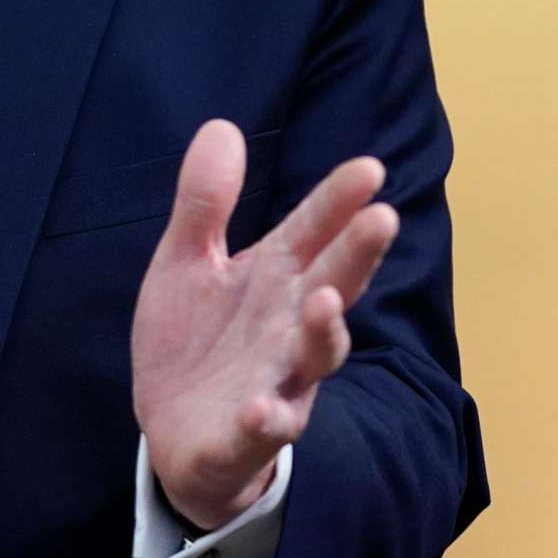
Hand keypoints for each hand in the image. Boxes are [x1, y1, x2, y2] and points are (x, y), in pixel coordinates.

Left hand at [131, 119, 399, 528]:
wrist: (174, 432)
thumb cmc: (197, 341)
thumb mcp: (187, 262)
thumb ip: (205, 202)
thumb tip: (221, 125)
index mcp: (274, 278)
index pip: (313, 231)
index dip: (338, 200)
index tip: (370, 167)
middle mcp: (288, 326)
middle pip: (333, 286)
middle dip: (357, 255)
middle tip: (382, 218)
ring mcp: (277, 381)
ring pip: (314, 358)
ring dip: (324, 332)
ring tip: (326, 303)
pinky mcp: (248, 433)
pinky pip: (265, 428)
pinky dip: (268, 419)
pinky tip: (262, 409)